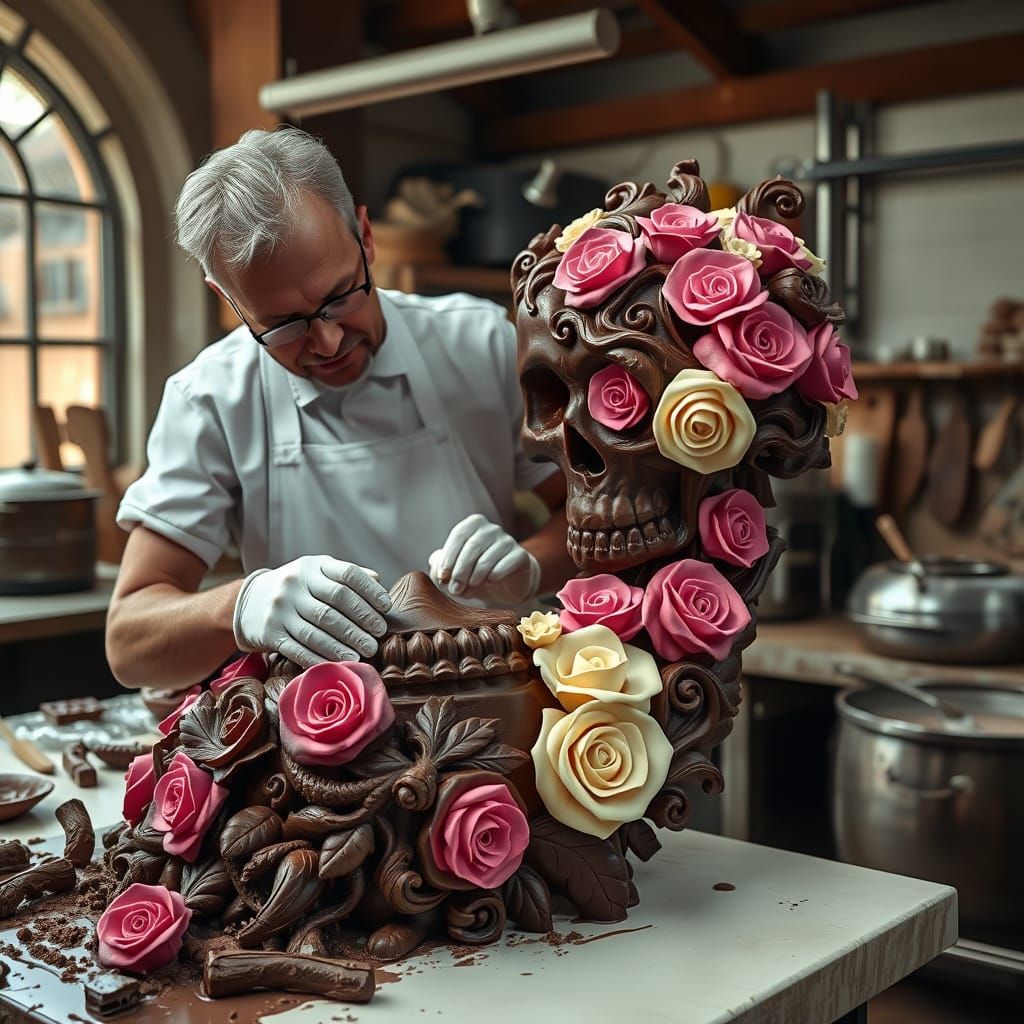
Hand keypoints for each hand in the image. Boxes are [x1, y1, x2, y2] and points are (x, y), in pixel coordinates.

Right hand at [233, 556, 391, 668]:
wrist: (249, 601)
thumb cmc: (298, 588)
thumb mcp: (318, 573)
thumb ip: (346, 576)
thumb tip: (379, 581)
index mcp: (313, 567)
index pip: (347, 574)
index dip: (370, 591)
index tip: (387, 607)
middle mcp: (295, 584)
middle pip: (334, 604)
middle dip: (360, 622)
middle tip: (377, 637)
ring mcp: (280, 608)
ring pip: (317, 629)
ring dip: (343, 644)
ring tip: (362, 654)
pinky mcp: (269, 632)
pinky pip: (298, 648)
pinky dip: (320, 657)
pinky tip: (337, 663)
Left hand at [428, 514, 540, 605]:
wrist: (507, 583)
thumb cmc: (476, 573)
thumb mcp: (455, 568)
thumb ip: (441, 563)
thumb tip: (435, 562)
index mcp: (473, 524)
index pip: (459, 535)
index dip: (448, 557)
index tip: (442, 577)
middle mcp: (491, 529)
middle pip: (472, 547)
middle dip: (460, 571)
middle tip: (454, 590)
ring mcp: (507, 540)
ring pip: (487, 558)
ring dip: (474, 578)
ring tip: (469, 591)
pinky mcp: (521, 555)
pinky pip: (505, 565)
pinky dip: (494, 576)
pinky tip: (489, 583)